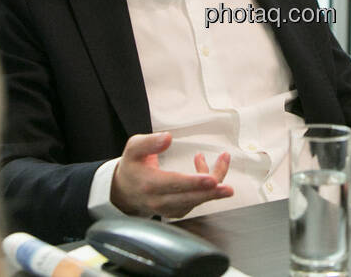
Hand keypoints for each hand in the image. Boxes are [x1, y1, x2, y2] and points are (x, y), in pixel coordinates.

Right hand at [110, 132, 233, 217]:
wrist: (123, 191)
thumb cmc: (132, 166)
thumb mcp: (134, 148)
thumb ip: (149, 142)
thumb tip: (168, 138)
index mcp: (149, 184)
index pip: (174, 184)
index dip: (194, 182)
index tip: (211, 179)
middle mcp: (159, 201)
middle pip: (188, 198)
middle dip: (210, 193)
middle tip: (227, 188)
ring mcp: (168, 209)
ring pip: (196, 200)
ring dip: (213, 184)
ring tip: (224, 160)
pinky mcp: (176, 211)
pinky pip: (196, 202)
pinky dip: (207, 188)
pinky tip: (211, 171)